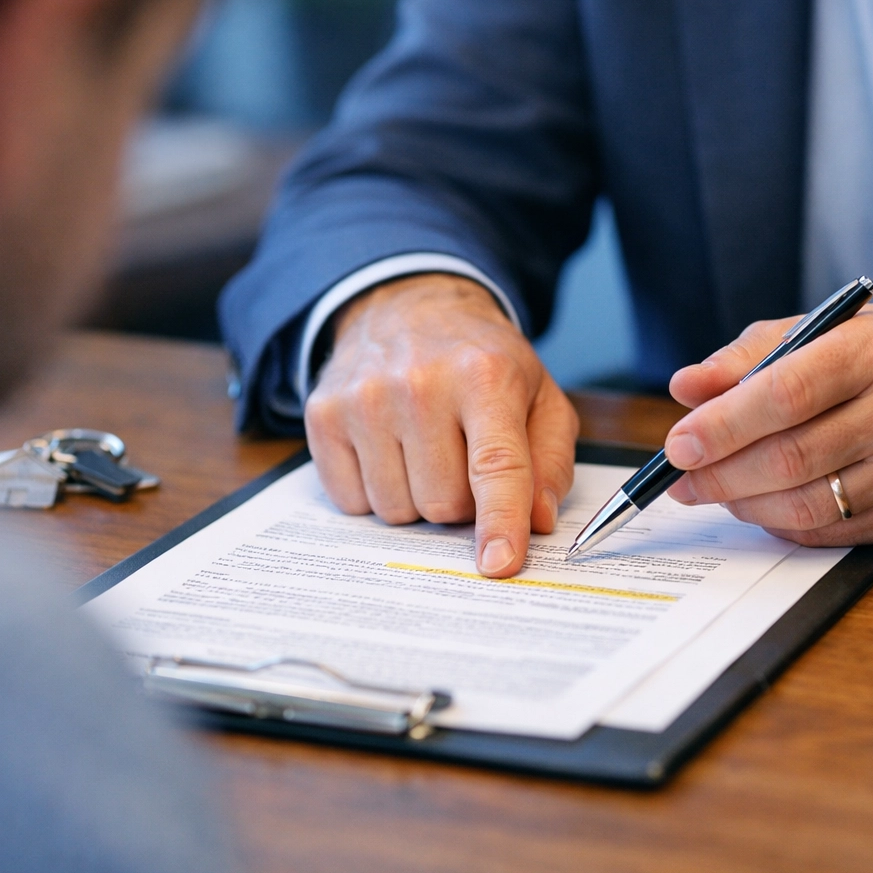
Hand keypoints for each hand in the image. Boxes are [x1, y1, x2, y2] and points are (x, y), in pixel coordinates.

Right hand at [306, 273, 577, 576]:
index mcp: (485, 376)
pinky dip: (376, 491)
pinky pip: (352, 502)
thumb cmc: (482, 362)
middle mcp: (419, 385)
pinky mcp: (323, 415)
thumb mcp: (540, 397)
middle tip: (463, 458)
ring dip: (417, 498)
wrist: (410, 307)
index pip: (495, 466)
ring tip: (426, 449)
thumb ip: (549, 463)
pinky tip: (389, 449)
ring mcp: (364, 400)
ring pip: (397, 511)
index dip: (500, 522)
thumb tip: (535, 522)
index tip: (498, 565)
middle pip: (443, 504)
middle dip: (461, 502)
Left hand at [663, 305, 872, 544]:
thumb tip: (687, 388)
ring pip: (805, 503)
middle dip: (720, 473)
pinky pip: (828, 531)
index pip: (785, 394)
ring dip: (744, 503)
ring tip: (714, 489)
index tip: (679, 442)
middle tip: (681, 476)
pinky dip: (781, 522)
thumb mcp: (831, 329)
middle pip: (789, 457)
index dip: (723, 424)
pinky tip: (760, 504)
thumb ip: (752, 355)